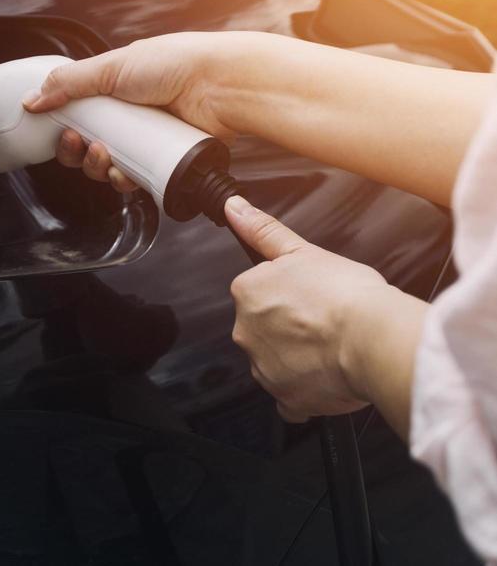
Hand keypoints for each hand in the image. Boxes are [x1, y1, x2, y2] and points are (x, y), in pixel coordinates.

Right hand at [22, 32, 252, 190]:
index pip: (79, 115)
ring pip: (111, 167)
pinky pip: (136, 180)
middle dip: (79, 152)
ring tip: (106, 155)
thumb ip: (68, 83)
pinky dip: (125, 181)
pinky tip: (126, 174)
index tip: (60, 130)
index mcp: (117, 89)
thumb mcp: (112, 67)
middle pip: (90, 146)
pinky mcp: (166, 161)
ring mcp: (149, 139)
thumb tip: (32, 100)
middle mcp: (132, 115)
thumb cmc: (176, 64)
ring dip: (99, 168)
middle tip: (81, 144)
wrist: (220, 84)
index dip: (65, 128)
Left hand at [225, 195, 387, 421]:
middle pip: (264, 327)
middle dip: (289, 325)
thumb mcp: (302, 249)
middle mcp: (246, 333)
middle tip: (323, 319)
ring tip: (331, 345)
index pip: (258, 291)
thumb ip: (262, 230)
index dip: (288, 291)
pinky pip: (289, 398)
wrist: (373, 338)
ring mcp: (265, 369)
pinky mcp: (287, 400)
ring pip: (275, 360)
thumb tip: (234, 208)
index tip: (310, 294)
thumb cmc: (344, 293)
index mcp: (247, 294)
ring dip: (297, 356)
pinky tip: (325, 377)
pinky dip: (303, 390)